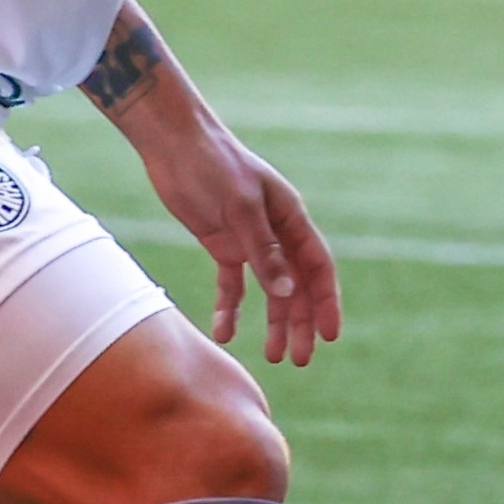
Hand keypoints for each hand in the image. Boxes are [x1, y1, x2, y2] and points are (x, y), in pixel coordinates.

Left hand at [131, 108, 340, 363]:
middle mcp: (276, 232)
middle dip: (300, 323)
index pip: (317, 267)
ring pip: (269, 290)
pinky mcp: (222, 243)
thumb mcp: (239, 207)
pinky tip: (224, 333)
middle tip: (300, 360)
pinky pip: (232, 284)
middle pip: (296, 285)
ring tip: (272, 356)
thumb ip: (263, 250)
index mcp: (290, 218)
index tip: (330, 336)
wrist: (174, 143)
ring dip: (272, 322)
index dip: (326, 302)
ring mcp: (249, 239)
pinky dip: (230, 308)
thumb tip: (286, 292)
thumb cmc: (213, 165)